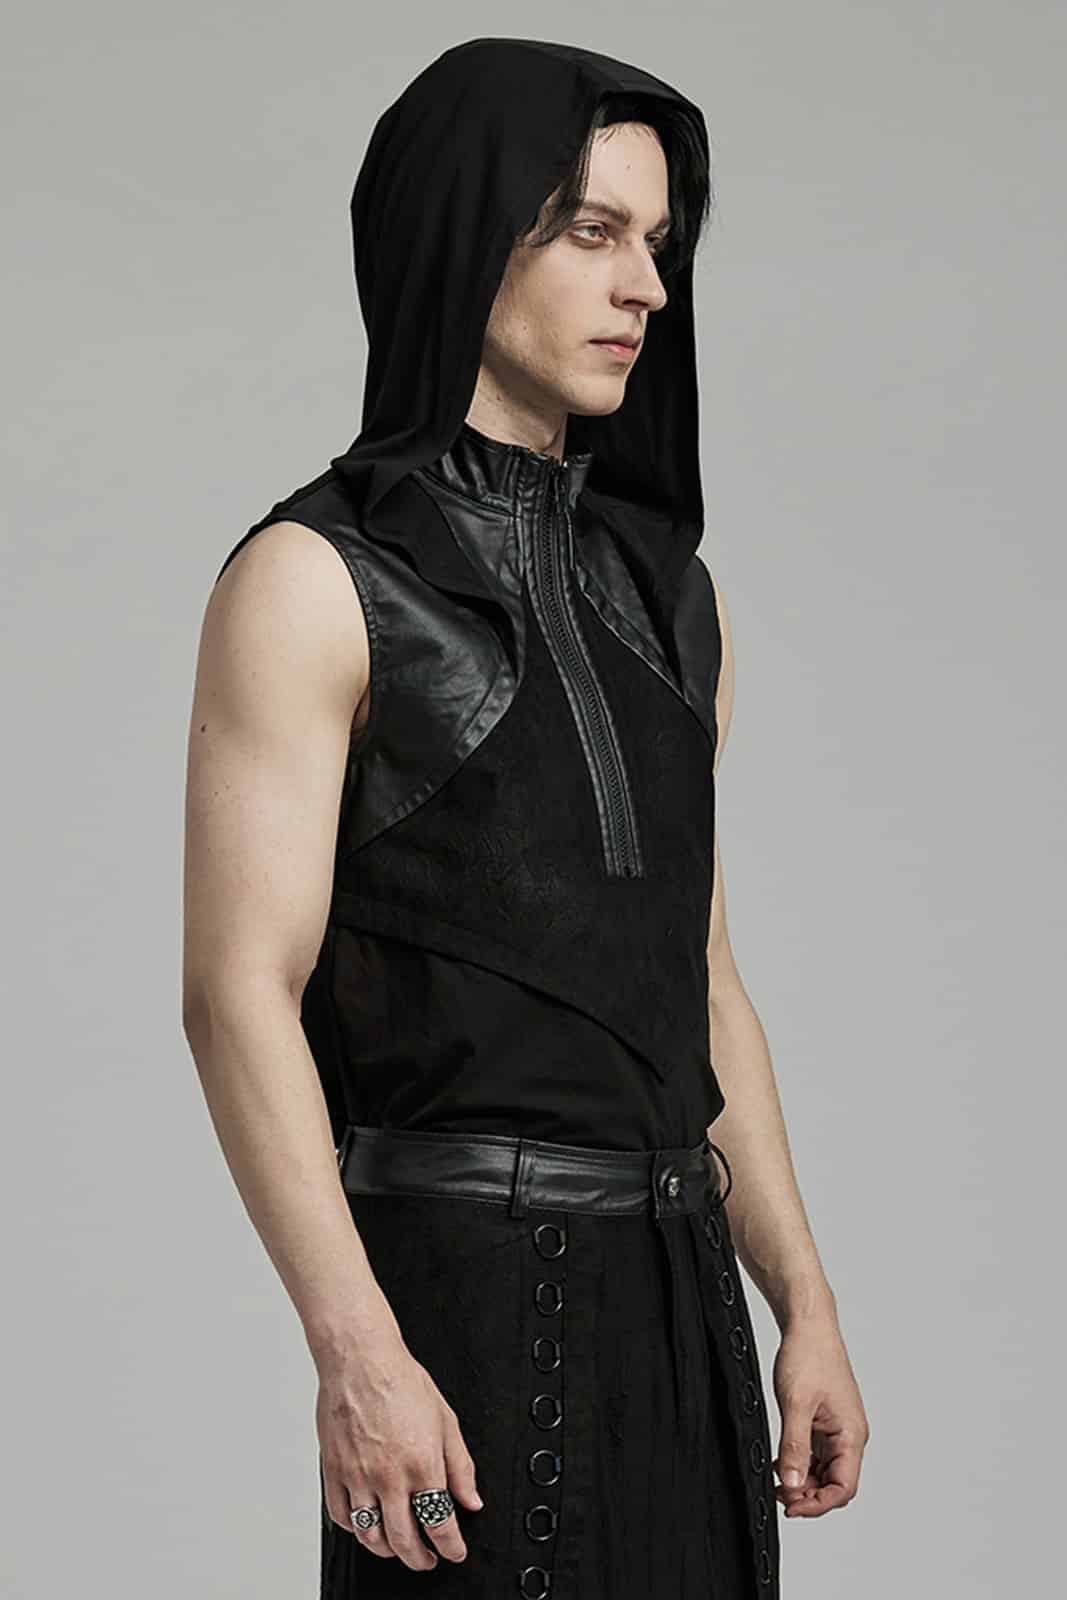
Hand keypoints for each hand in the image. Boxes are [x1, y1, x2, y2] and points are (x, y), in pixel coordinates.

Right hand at [316, 1334, 483, 1570]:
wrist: (361, 1360)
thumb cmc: (401, 1381)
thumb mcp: (446, 1420)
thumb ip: (461, 1466)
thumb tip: (471, 1499)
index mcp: (422, 1464)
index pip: (440, 1524)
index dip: (451, 1547)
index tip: (454, 1552)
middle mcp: (389, 1477)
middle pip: (404, 1540)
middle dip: (420, 1559)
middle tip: (427, 1559)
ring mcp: (358, 1477)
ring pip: (371, 1536)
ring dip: (387, 1550)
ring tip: (398, 1547)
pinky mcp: (333, 1472)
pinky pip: (341, 1517)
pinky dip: (355, 1530)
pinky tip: (366, 1525)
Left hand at [770, 1314, 869, 1517]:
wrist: (808, 1324)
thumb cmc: (809, 1355)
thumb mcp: (796, 1404)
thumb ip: (794, 1446)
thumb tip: (791, 1483)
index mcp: (851, 1434)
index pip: (843, 1488)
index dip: (818, 1504)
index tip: (791, 1506)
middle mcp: (849, 1435)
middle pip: (835, 1483)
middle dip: (808, 1494)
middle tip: (779, 1493)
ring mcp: (837, 1428)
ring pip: (824, 1470)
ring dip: (803, 1479)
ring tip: (777, 1479)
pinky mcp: (825, 1420)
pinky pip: (816, 1453)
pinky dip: (800, 1461)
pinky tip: (781, 1461)